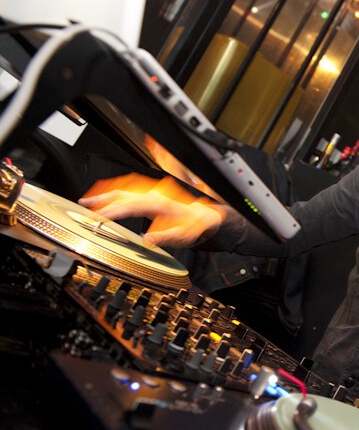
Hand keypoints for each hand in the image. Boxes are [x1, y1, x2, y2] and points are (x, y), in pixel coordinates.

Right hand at [78, 174, 224, 247]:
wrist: (205, 217)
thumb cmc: (194, 227)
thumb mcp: (182, 236)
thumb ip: (165, 237)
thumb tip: (147, 240)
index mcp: (158, 204)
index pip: (129, 206)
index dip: (112, 212)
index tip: (98, 218)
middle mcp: (153, 196)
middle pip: (123, 195)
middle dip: (102, 200)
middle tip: (83, 206)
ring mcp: (152, 194)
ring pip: (124, 189)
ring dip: (105, 193)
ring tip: (87, 200)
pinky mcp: (151, 196)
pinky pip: (130, 189)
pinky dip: (115, 191)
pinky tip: (106, 195)